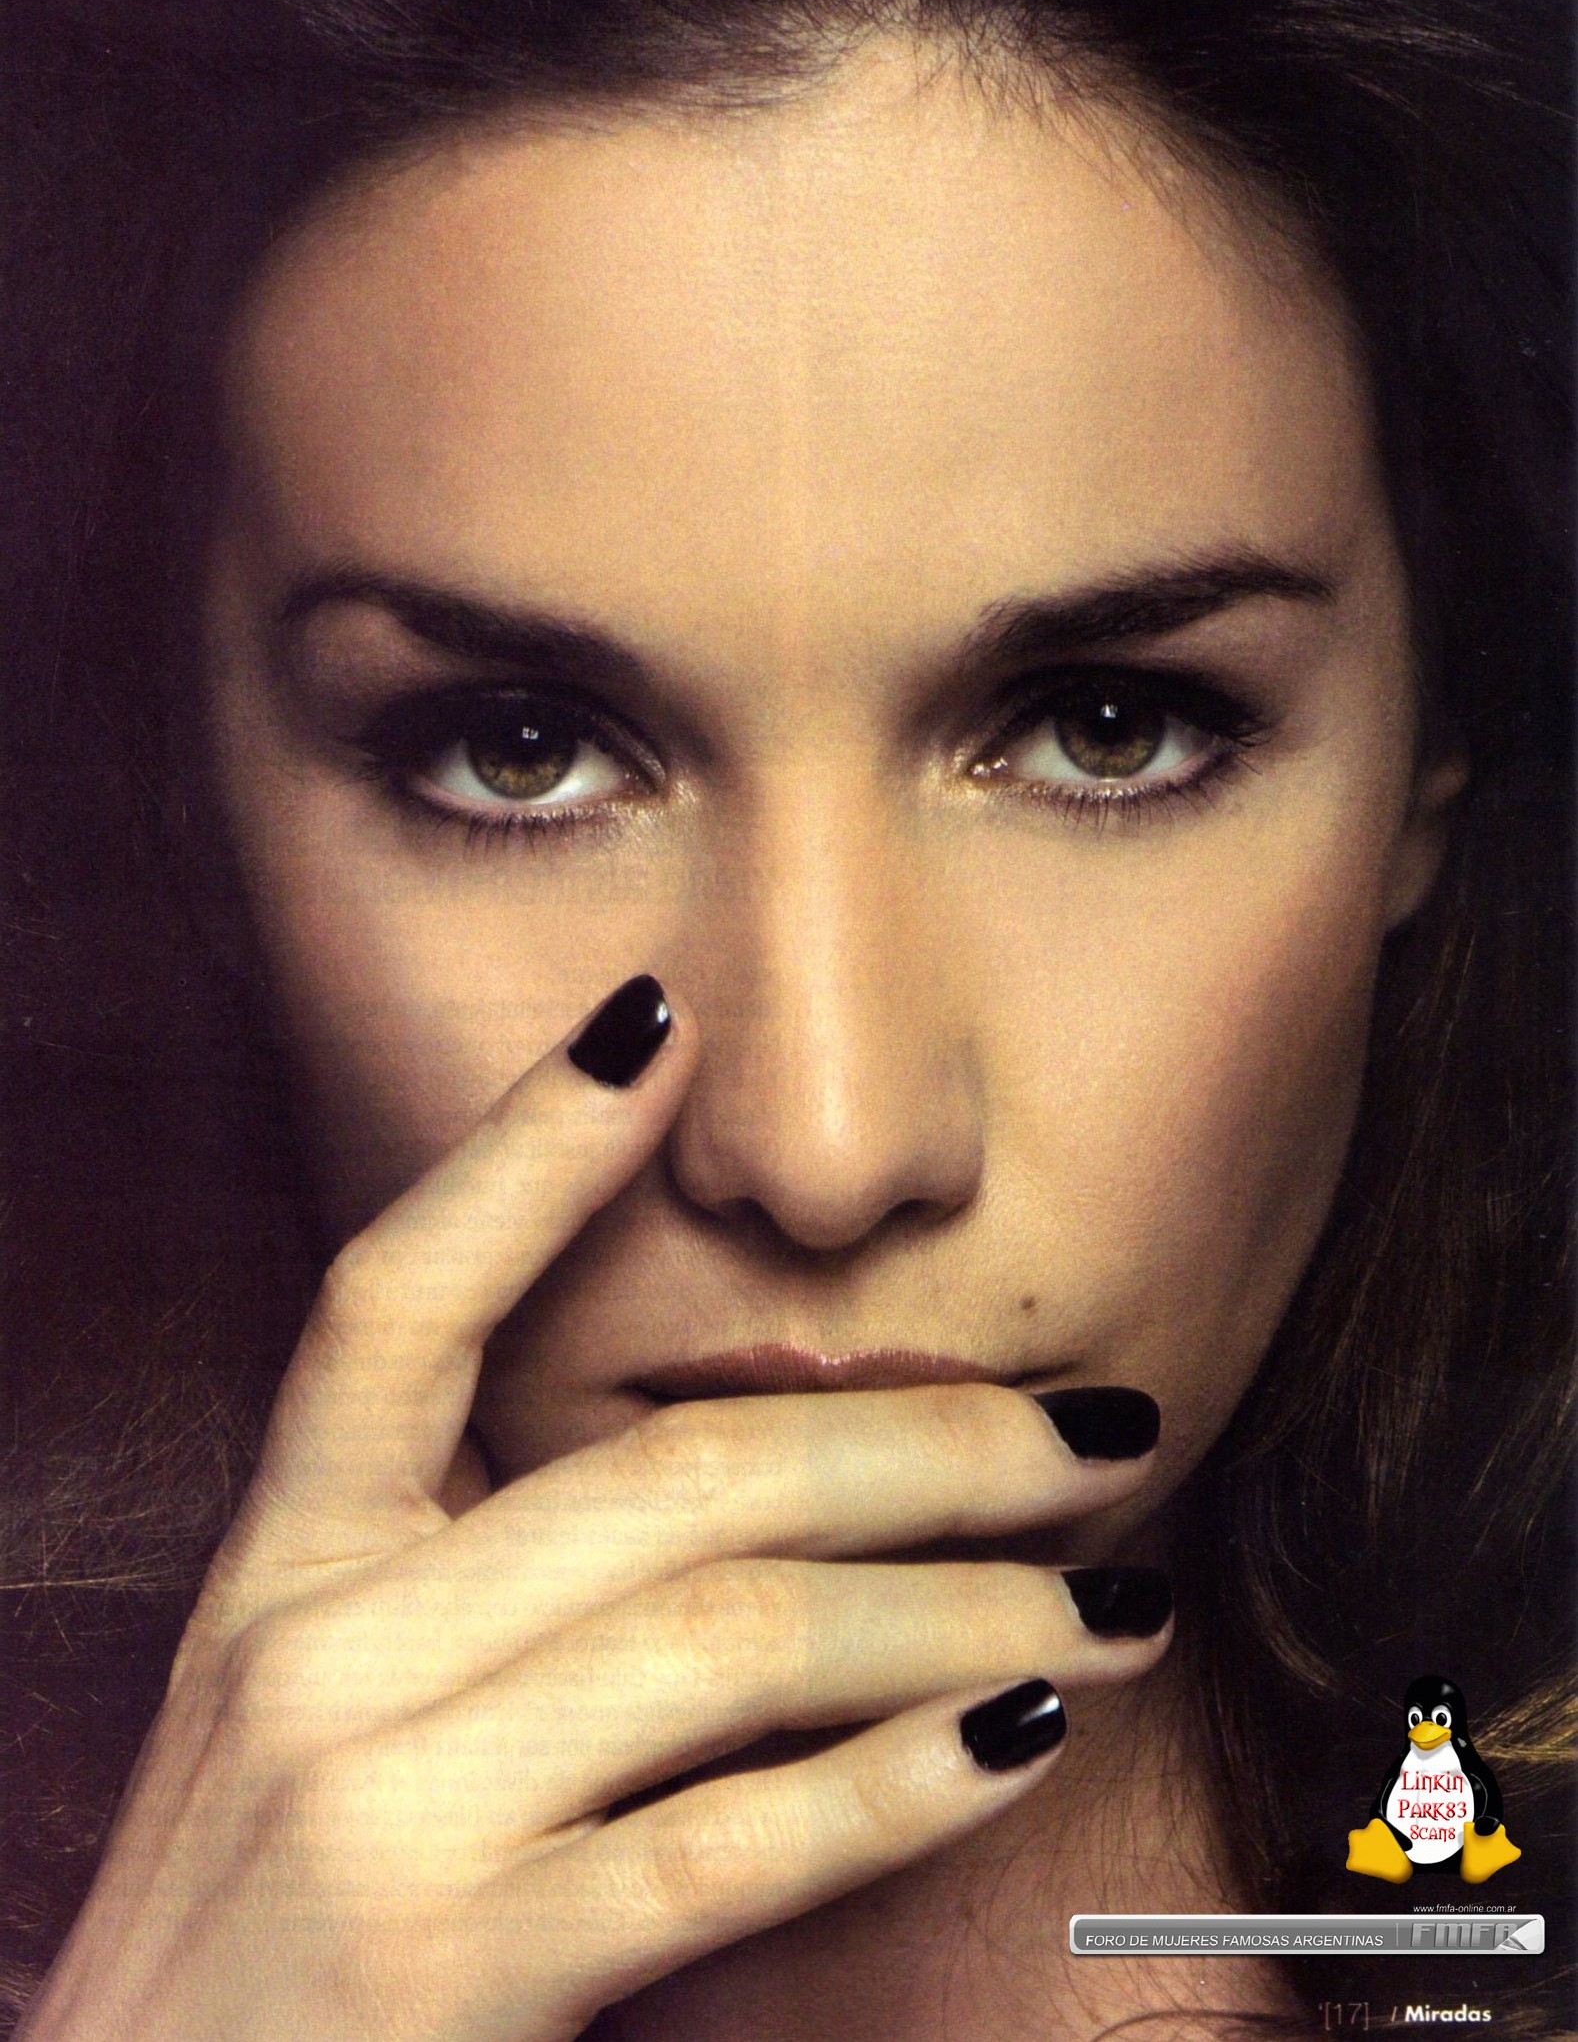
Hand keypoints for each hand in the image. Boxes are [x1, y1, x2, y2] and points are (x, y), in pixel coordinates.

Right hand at [19, 976, 1168, 2041]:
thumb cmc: (259, 1916)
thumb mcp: (319, 1698)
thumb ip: (471, 1579)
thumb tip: (738, 1485)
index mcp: (283, 1557)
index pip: (395, 1295)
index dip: (521, 1146)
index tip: (652, 1018)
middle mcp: (321, 1647)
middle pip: (671, 1472)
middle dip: (926, 1442)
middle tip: (1096, 1428)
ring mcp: (389, 1804)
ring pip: (734, 1630)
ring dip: (965, 1604)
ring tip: (1114, 1593)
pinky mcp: (460, 1966)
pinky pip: (733, 1841)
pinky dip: (903, 1779)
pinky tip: (1021, 1732)